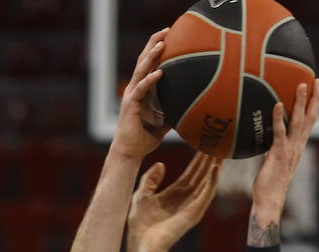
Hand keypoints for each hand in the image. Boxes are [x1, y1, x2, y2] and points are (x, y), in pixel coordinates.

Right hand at [112, 29, 170, 160]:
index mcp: (143, 91)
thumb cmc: (143, 140)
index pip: (150, 64)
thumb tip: (188, 111)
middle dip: (155, 44)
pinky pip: (141, 89)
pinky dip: (150, 80)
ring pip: (141, 71)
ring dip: (152, 56)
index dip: (158, 49)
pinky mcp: (130, 105)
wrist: (130, 154)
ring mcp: (132, 95)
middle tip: (167, 30)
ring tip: (162, 44)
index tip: (171, 36)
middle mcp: (136, 89)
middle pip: (144, 60)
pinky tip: (160, 72)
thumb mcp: (163, 124)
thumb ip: (173, 113)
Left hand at [127, 152, 220, 251]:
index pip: (190, 173)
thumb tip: (161, 164)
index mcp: (173, 195)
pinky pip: (206, 195)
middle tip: (217, 141)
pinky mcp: (193, 213)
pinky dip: (212, 182)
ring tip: (221, 150)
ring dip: (214, 167)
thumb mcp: (141, 195)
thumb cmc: (139, 225)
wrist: (140, 245)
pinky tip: (216, 169)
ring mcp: (191, 207)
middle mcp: (185, 200)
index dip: (197, 159)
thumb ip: (150, 180)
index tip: (202, 144)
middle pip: (201, 176)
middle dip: (209, 159)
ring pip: (207, 183)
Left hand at [250, 79, 318, 228]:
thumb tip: (270, 138)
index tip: (317, 88)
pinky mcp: (278, 154)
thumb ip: (276, 148)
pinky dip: (278, 117)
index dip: (315, 105)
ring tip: (301, 85)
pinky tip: (278, 103)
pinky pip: (279, 132)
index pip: (310, 122)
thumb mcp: (276, 162)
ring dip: (300, 102)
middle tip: (314, 80)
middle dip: (314, 98)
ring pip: (298, 122)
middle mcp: (297, 147)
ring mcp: (289, 150)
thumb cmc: (270, 185)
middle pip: (310, 118)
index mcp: (298, 148)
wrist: (270, 201)